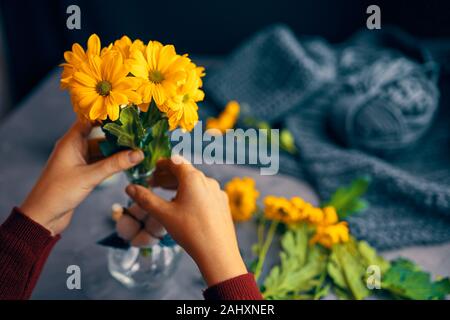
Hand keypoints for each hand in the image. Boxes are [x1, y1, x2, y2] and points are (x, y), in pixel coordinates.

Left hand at [20, 120, 143, 234]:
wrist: (43, 216)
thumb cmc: (59, 192)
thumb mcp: (89, 176)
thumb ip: (114, 164)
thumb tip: (138, 154)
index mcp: (70, 142)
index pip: (90, 120)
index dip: (107, 117)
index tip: (127, 115)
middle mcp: (74, 147)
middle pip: (99, 136)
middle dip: (117, 136)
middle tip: (138, 135)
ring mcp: (79, 160)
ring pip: (101, 150)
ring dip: (116, 151)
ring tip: (137, 149)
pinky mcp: (82, 172)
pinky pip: (100, 162)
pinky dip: (112, 162)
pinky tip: (126, 162)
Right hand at [124, 156, 247, 285]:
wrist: (218, 253)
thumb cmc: (190, 231)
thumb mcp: (164, 214)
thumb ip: (145, 199)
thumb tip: (129, 187)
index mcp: (193, 178)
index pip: (175, 162)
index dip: (162, 164)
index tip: (153, 169)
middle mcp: (208, 181)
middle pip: (185, 172)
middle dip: (168, 176)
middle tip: (154, 183)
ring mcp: (218, 192)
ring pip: (196, 183)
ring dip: (180, 185)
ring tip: (166, 193)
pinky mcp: (222, 203)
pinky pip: (205, 193)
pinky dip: (192, 194)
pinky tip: (185, 206)